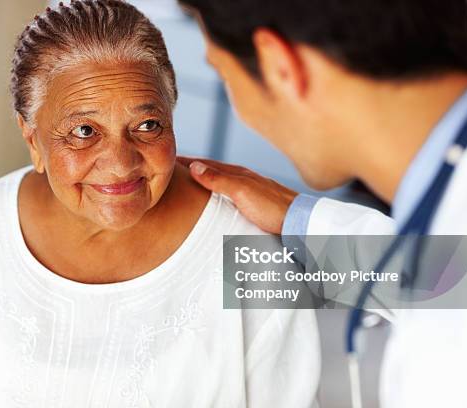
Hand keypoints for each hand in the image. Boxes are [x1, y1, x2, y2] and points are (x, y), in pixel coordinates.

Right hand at [178, 156, 297, 233]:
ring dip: (202, 179)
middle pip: (210, 169)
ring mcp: (249, 189)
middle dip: (191, 168)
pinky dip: (214, 189)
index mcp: (238, 173)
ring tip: (187, 181)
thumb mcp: (242, 192)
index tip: (166, 159)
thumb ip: (218, 179)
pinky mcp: (254, 201)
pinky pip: (227, 191)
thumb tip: (194, 166)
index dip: (185, 162)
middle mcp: (243, 178)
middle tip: (170, 169)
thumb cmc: (273, 208)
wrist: (301, 221)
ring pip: (219, 180)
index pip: (204, 163)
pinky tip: (214, 197)